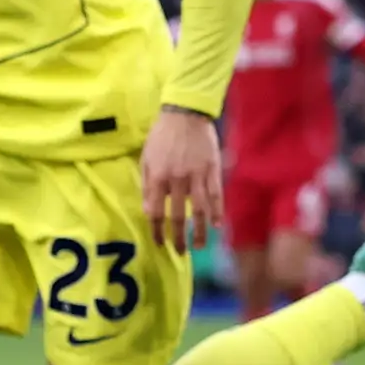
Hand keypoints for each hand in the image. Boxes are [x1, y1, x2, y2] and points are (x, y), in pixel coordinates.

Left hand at [141, 106, 223, 253]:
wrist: (185, 112)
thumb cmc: (162, 135)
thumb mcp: (146, 157)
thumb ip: (147, 184)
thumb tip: (148, 210)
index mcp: (157, 176)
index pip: (155, 211)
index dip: (157, 231)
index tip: (160, 243)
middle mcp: (177, 179)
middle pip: (177, 216)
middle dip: (178, 237)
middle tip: (180, 251)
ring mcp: (197, 175)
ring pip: (199, 210)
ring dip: (200, 231)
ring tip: (200, 246)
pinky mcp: (212, 170)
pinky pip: (216, 195)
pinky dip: (217, 212)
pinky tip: (217, 226)